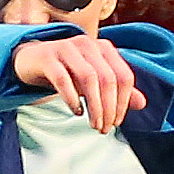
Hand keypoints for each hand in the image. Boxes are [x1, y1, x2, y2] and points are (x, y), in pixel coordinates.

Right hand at [13, 30, 137, 129]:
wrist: (31, 60)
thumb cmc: (66, 71)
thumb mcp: (94, 81)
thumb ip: (117, 91)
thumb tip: (142, 103)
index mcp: (104, 48)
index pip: (124, 76)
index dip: (124, 102)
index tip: (117, 121)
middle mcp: (88, 44)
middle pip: (108, 78)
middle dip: (109, 107)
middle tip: (105, 128)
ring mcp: (67, 48)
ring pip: (88, 78)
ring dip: (94, 105)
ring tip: (94, 124)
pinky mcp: (48, 57)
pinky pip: (62, 79)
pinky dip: (72, 98)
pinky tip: (76, 111)